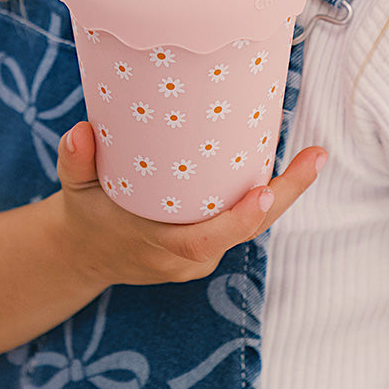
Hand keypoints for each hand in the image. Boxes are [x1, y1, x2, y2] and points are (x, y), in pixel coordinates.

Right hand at [54, 120, 325, 287]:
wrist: (85, 255)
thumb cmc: (85, 216)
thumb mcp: (73, 188)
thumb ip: (75, 160)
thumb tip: (80, 130)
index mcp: (160, 247)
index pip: (207, 240)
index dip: (238, 219)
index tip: (264, 193)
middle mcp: (188, 258)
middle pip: (246, 230)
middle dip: (285, 195)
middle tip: (314, 157)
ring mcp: (201, 256)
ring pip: (250, 227)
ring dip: (282, 195)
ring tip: (309, 156)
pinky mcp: (207, 247)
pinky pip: (241, 224)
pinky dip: (262, 199)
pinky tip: (281, 166)